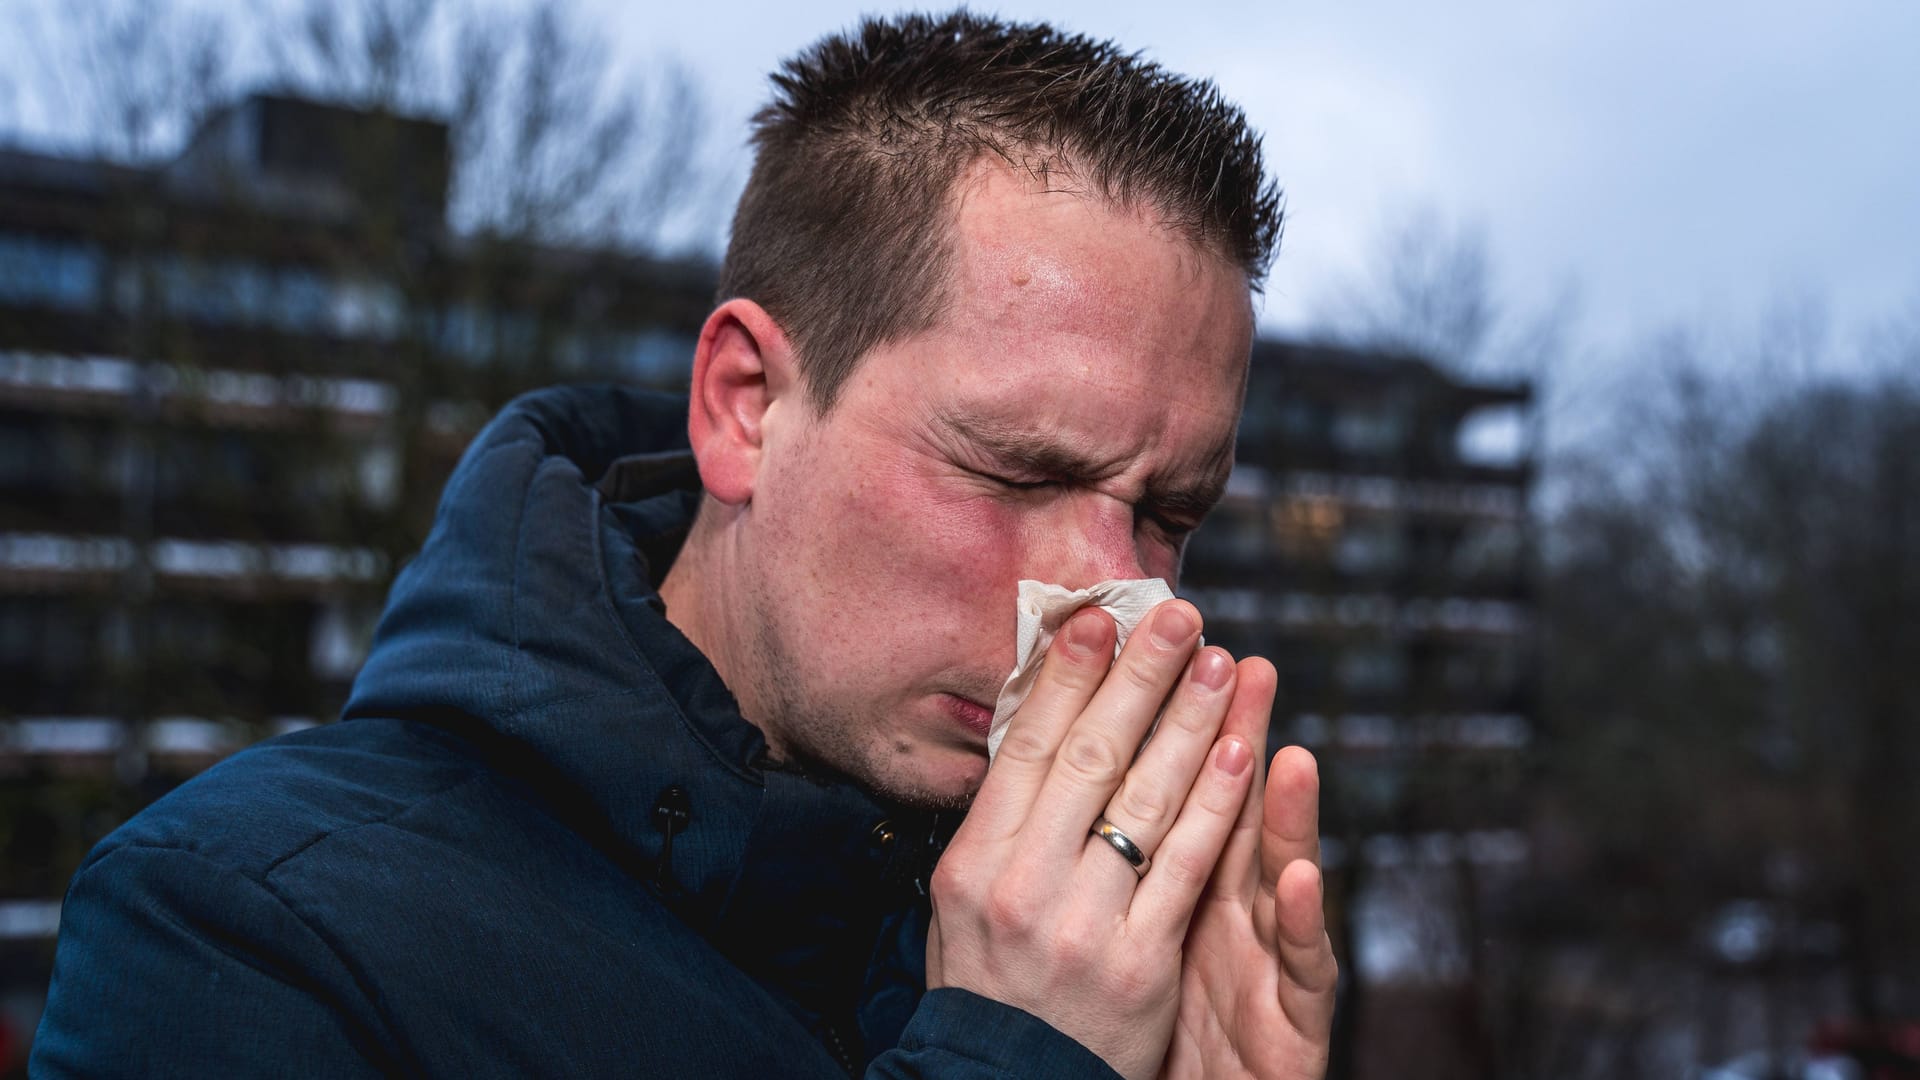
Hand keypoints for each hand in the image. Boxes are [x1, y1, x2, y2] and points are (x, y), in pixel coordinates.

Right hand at [928, 601, 1256, 1078]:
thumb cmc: (988, 984)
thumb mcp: (961, 900)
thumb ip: (1001, 822)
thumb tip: (1038, 724)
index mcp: (973, 861)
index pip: (1027, 748)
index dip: (1067, 677)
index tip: (1101, 618)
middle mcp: (1022, 884)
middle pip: (1091, 757)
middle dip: (1141, 677)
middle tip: (1179, 614)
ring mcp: (1084, 922)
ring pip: (1145, 800)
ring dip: (1191, 722)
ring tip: (1222, 662)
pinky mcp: (1141, 960)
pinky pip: (1186, 866)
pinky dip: (1217, 804)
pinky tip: (1241, 751)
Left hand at [1158, 660, 1337, 1079]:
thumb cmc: (1137, 1031)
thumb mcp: (1134, 936)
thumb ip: (1131, 862)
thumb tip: (1069, 776)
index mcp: (1185, 889)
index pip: (1181, 791)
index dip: (1177, 726)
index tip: (1167, 655)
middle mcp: (1235, 917)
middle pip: (1241, 815)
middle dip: (1235, 739)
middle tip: (1242, 663)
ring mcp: (1268, 966)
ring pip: (1283, 879)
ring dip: (1289, 814)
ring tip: (1287, 750)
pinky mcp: (1297, 1024)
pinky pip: (1302, 971)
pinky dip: (1300, 922)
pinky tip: (1296, 877)